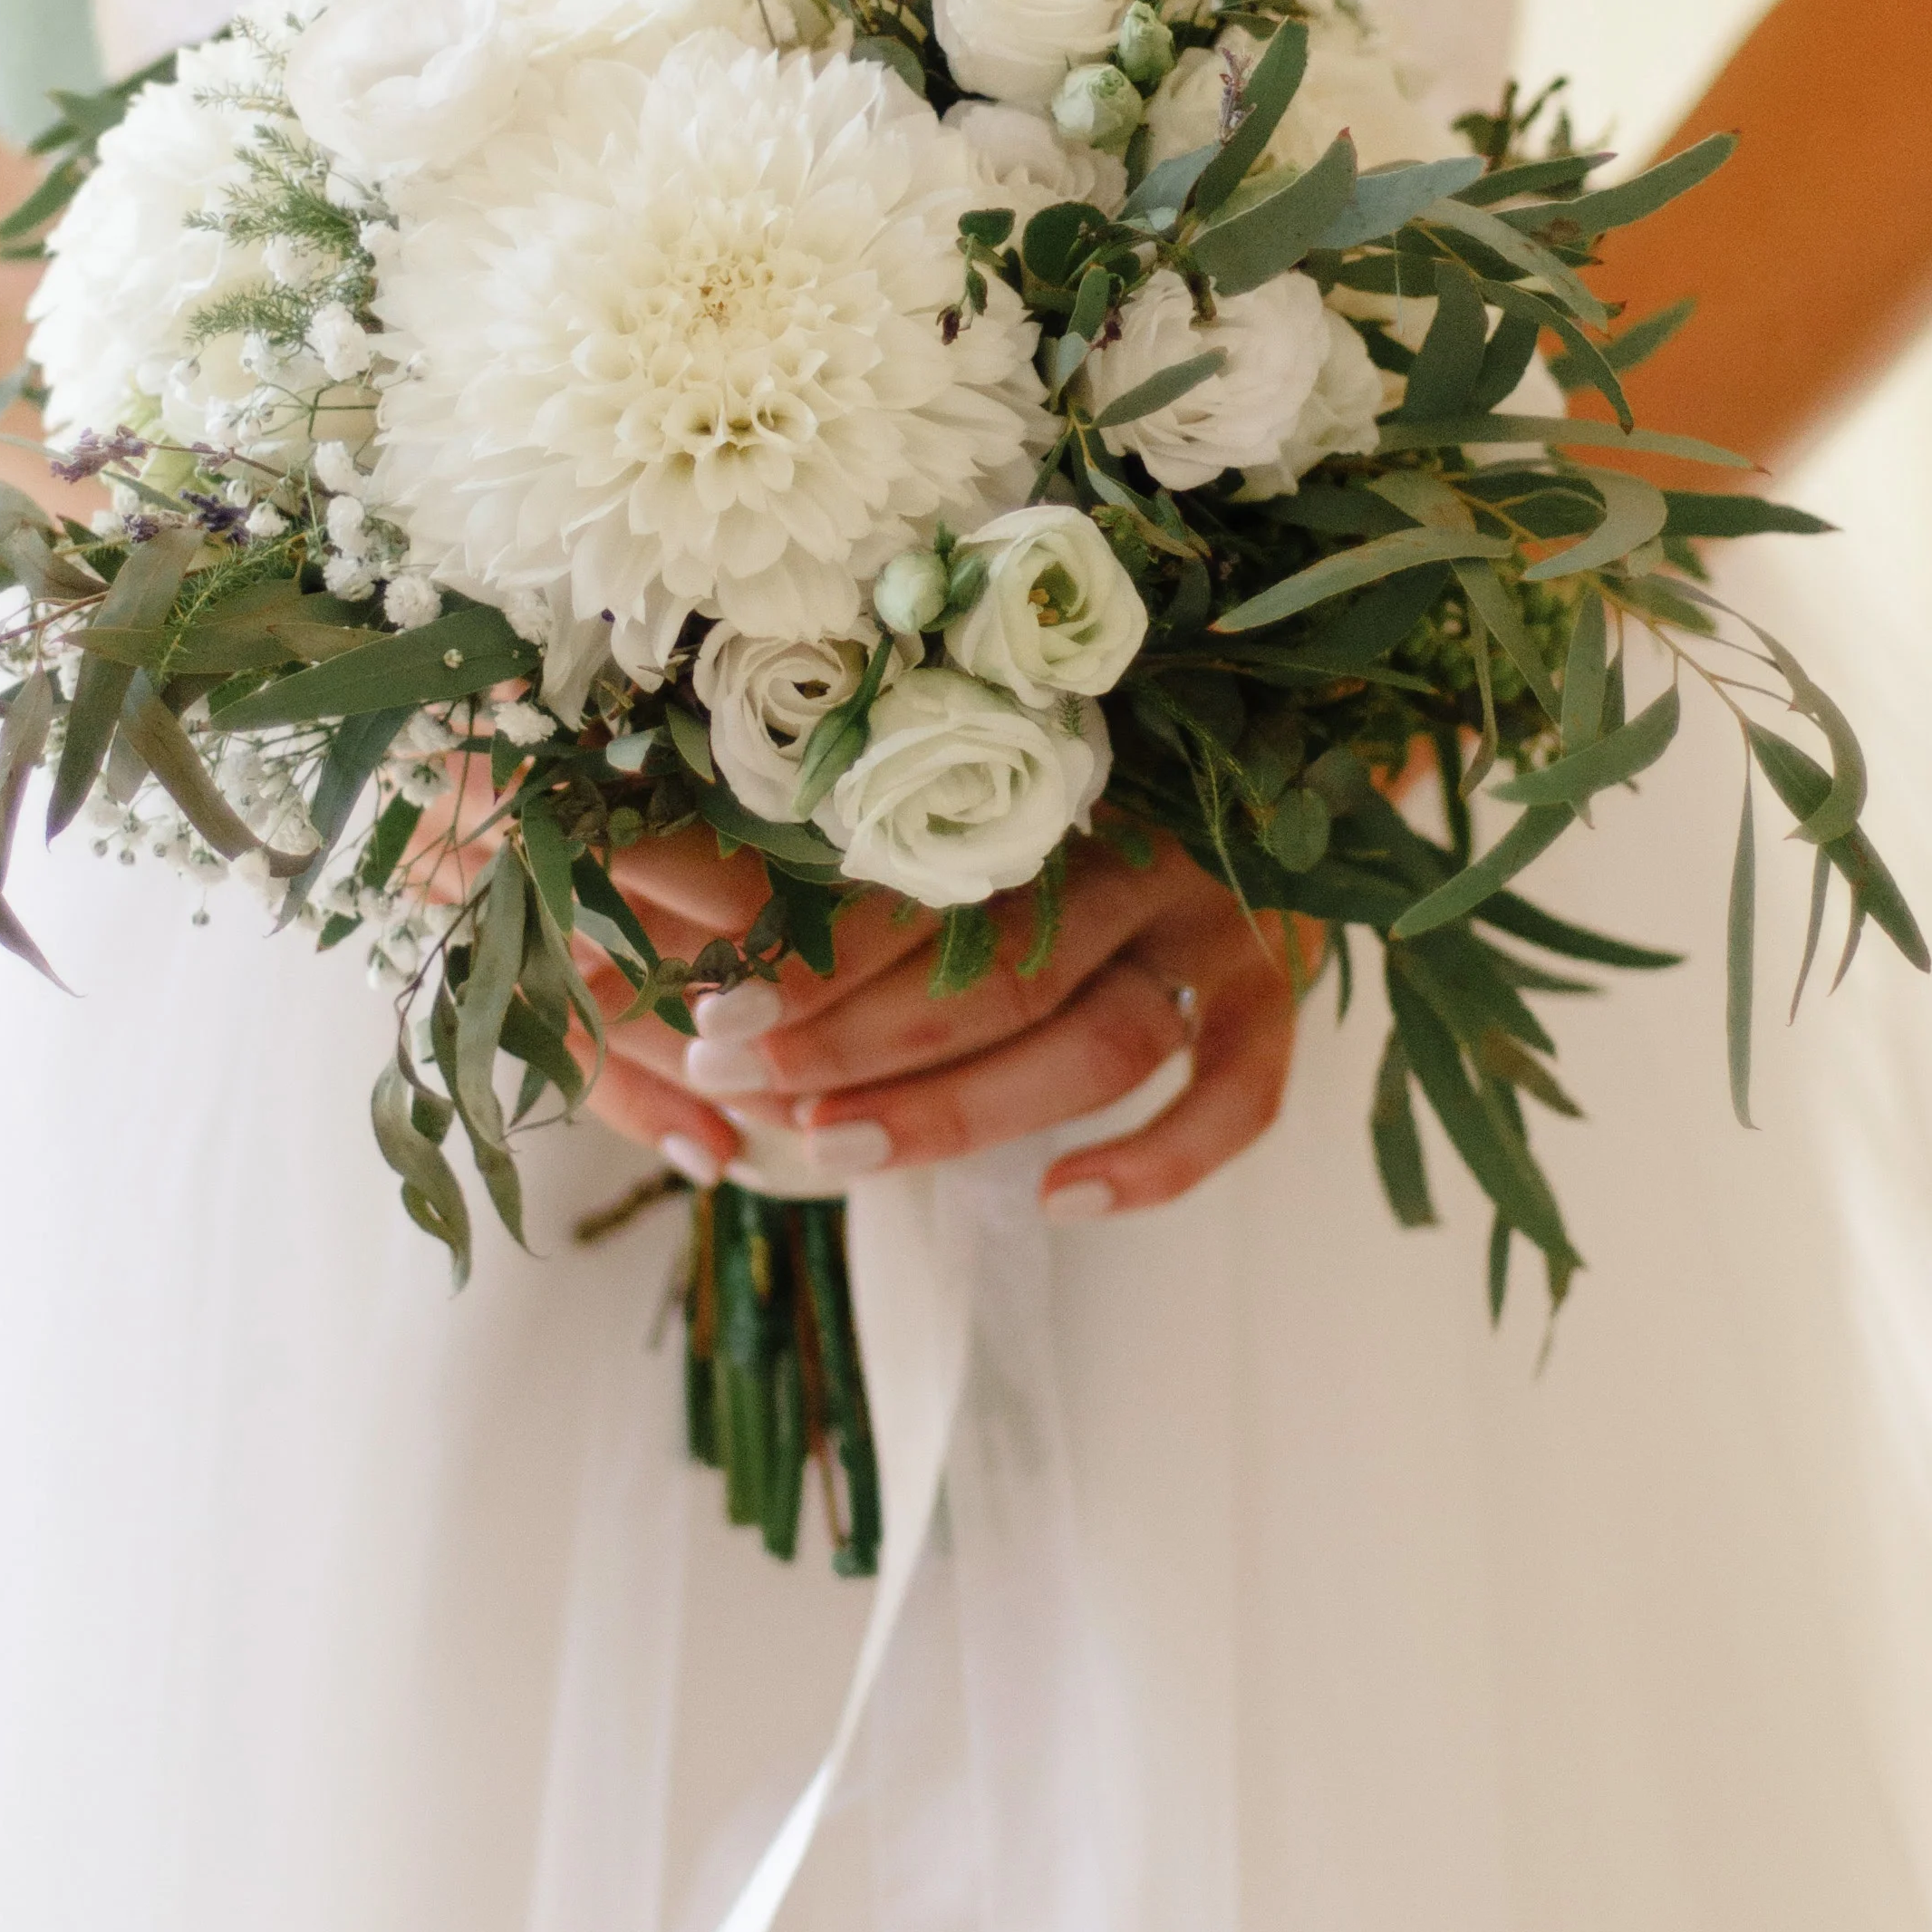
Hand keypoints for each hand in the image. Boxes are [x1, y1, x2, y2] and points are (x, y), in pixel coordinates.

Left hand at [581, 829, 1302, 1223]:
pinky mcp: (1282, 984)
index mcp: (1058, 767)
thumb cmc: (1058, 761)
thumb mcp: (938, 767)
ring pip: (1097, 1040)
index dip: (811, 954)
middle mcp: (1143, 836)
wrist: (1276, 730)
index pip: (923, 877)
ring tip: (831, 1155)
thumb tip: (648, 881)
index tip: (707, 1011)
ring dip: (959, 1110)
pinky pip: (1240, 1092)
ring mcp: (1221, 914)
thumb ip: (823, 825)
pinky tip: (1061, 1200)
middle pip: (998, 971)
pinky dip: (1161, 1158)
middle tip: (735, 1086)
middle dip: (853, 1045)